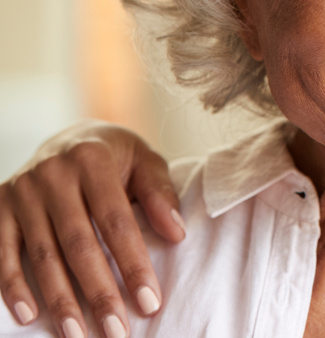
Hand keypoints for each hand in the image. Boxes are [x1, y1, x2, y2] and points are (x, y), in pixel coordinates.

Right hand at [0, 120, 183, 337]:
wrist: (68, 136)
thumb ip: (160, 194)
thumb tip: (176, 234)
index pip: (117, 221)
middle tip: (116, 331)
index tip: (150, 302)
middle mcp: (53, 173)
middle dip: (99, 292)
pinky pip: (3, 252)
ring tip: (78, 335)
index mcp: (93, 159)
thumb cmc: (116, 157)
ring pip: (43, 255)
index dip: (133, 264)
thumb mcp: (144, 160)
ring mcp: (22, 191)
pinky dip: (13, 286)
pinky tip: (29, 316)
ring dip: (60, 300)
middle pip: (78, 244)